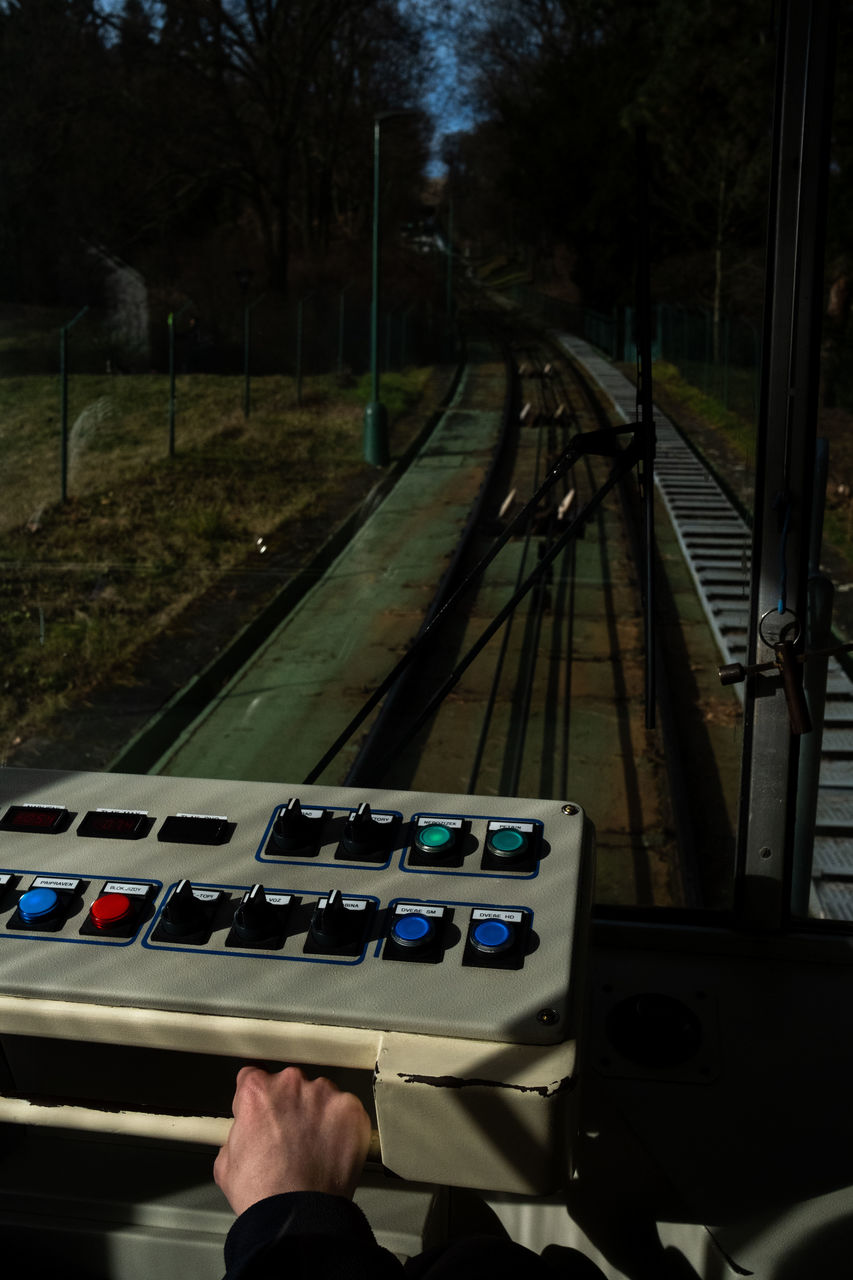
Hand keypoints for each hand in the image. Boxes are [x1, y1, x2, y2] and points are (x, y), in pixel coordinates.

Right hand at [214, 1065, 370, 1216]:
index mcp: (257, 1092)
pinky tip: (330, 1149)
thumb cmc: (265, 1195)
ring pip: (320, 1096)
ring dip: (316, 1114)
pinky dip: (340, 1126)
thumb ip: (235, 1136)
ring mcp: (324, 1096)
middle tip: (288, 1137)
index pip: (254, 1076)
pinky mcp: (351, 1111)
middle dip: (289, 1106)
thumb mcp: (226, 1164)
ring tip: (311, 1148)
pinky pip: (345, 1110)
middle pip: (290, 1084)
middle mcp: (291, 1085)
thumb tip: (241, 1136)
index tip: (264, 1108)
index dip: (257, 1097)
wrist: (298, 1215)